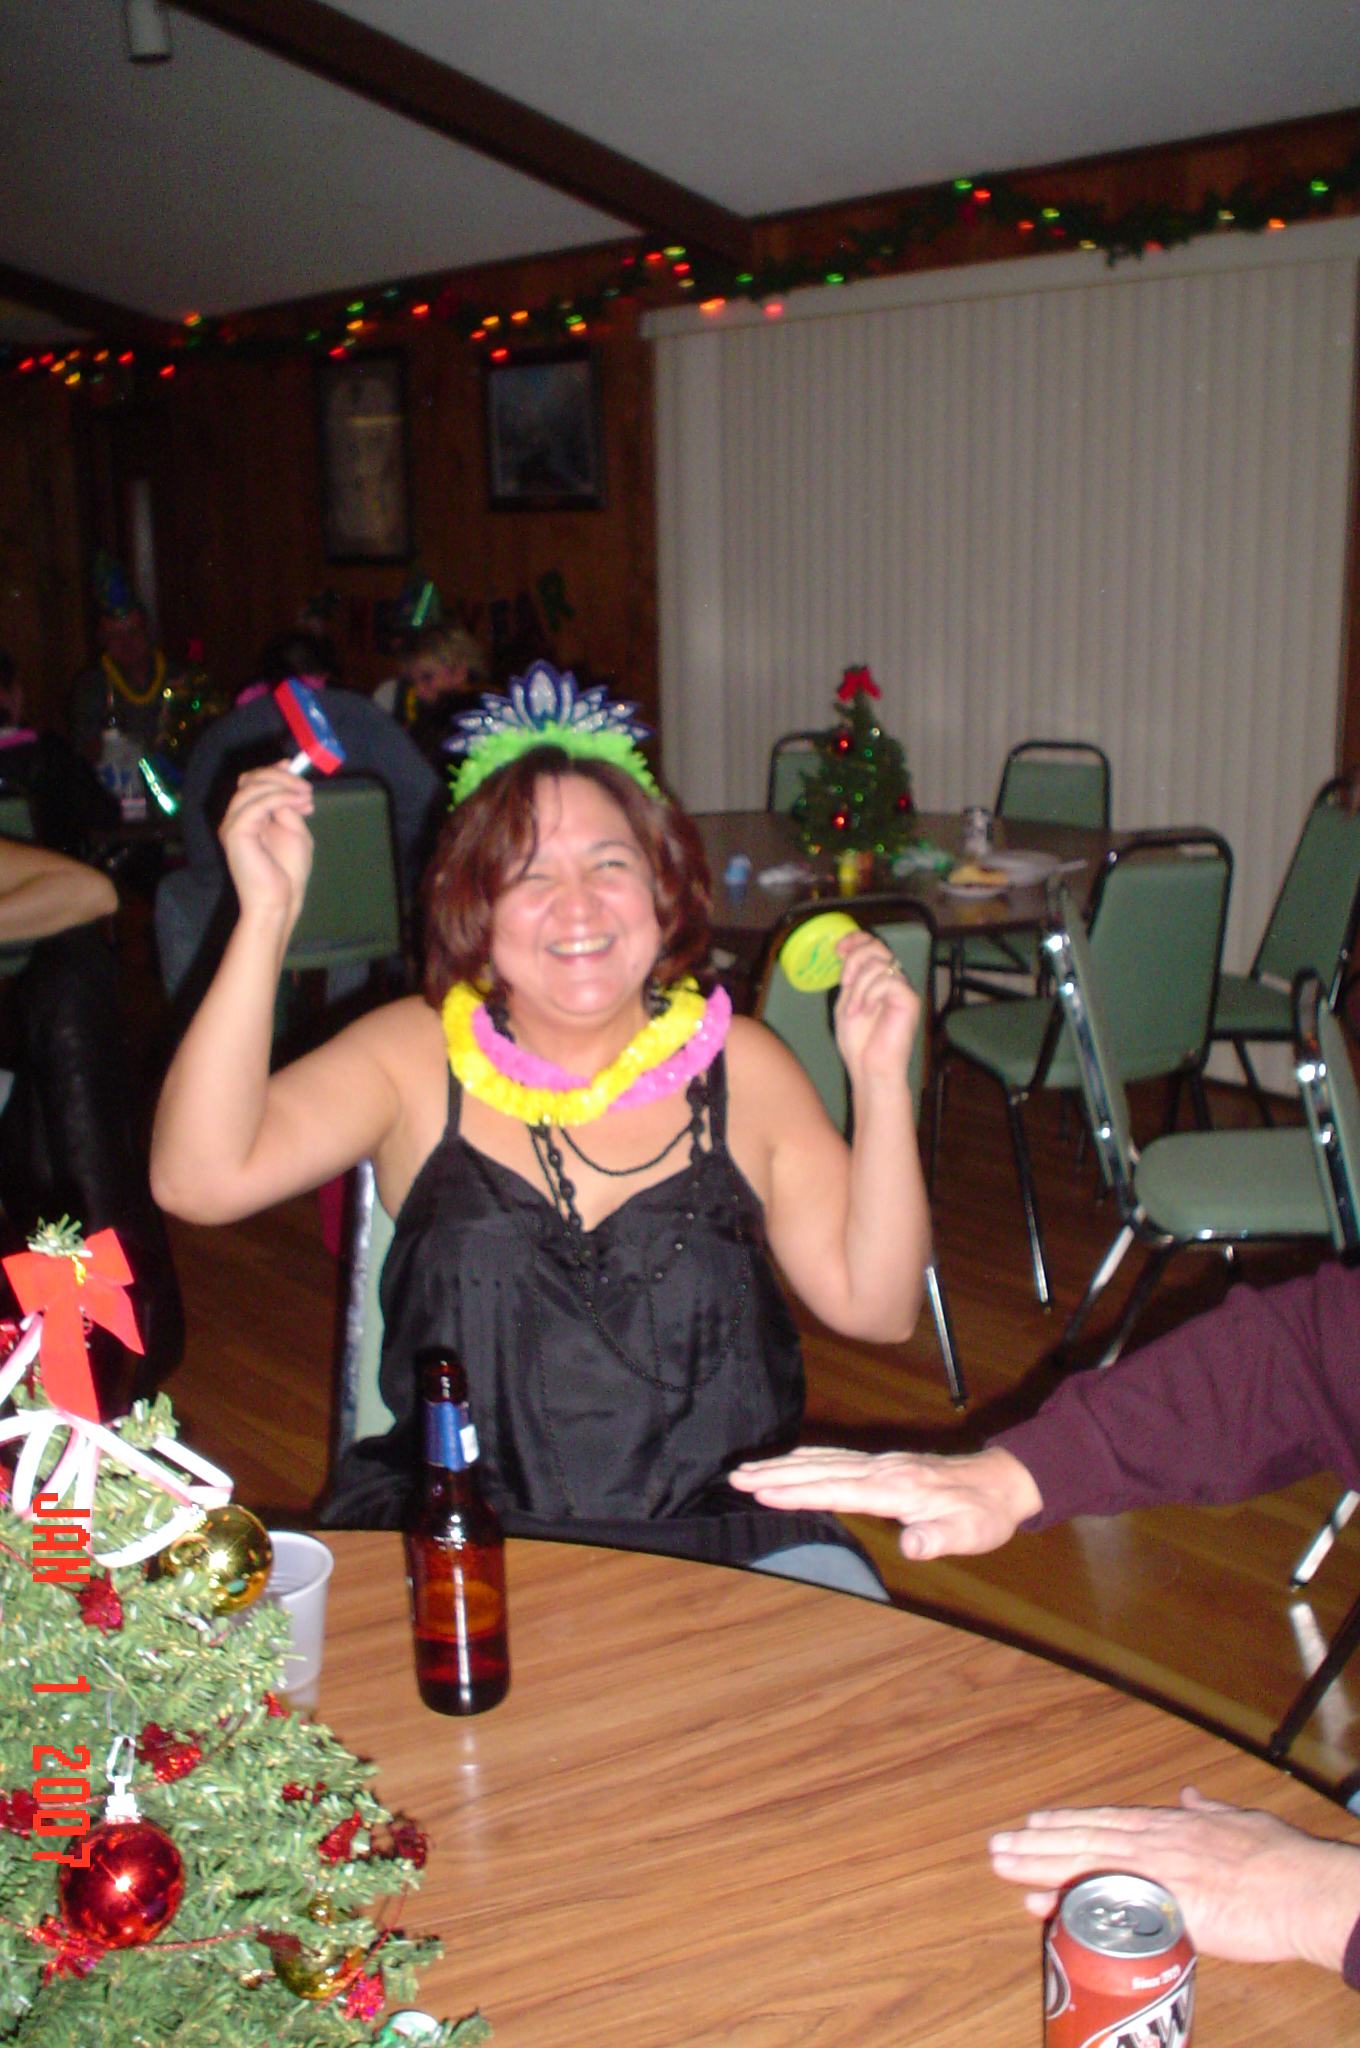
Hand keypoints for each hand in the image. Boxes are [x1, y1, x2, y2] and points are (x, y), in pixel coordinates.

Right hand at [218, 765, 314, 927]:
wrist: (279, 901)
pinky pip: (258, 803)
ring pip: (252, 788)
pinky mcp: (235, 832)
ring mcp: (232, 824)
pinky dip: (281, 797)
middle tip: (306, 789)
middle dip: (280, 777)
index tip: (294, 769)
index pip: (251, 783)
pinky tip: (299, 802)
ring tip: (306, 796)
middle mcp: (235, 818)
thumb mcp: (294, 831)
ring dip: (283, 786)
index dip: (272, 772)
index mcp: (247, 818)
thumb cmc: (287, 873)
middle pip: (249, 781)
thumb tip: (285, 784)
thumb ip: (288, 807)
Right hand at [728, 1444, 1041, 1558]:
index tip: (763, 1491)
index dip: (799, 1491)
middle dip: (776, 1472)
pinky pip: (835, 1457)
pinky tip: (789, 1460)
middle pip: (820, 1468)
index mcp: (896, 1489)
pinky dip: (806, 1457)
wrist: (1001, 1481)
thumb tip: (911, 1544)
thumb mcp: (970, 1533)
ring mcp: (880, 1463)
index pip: (838, 1489)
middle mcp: (882, 1470)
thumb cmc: (982, 1514)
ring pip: (824, 1459)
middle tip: (736, 1475)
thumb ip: (939, 1538)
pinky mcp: (881, 1463)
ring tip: (747, 1468)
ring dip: (784, 1463)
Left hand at [833, 933, 919, 1090]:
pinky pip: (887, 981)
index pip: (873, 945)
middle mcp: (893, 980)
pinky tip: (865, 1012)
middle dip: (855, 959)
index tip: (838, 948)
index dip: (856, 939)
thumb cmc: (859, 1042)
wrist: (870, 1068)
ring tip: (853, 1010)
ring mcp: (902, 989)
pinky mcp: (909, 1000)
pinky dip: (869, 995)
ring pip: (879, 965)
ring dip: (858, 987)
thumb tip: (846, 951)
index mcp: (877, 979)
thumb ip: (850, 978)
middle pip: (877, 947)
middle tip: (845, 982)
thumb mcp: (846, 1001)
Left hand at [989, 1788, 1359, 1969]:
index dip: (1068, 1822)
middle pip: (1084, 1839)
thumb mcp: (1239, 1820)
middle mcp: (1154, 1842)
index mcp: (1170, 1825)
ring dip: (1039, 1864)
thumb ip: (1209, 1810)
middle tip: (999, 1845)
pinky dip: (1069, 1900)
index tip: (1035, 1822)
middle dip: (1038, 1842)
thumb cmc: (1277, 1857)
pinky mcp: (1161, 1905)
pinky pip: (1104, 1903)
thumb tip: (1191, 1796)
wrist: (1298, 1888)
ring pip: (1083, 1864)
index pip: (1106, 1821)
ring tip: (1003, 1863)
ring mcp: (1153, 1872)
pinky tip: (1040, 1903)